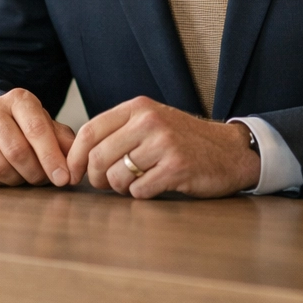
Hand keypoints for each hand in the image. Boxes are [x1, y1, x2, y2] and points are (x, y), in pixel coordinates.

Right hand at [0, 88, 75, 187]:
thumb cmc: (21, 129)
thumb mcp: (44, 127)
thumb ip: (63, 141)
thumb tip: (77, 161)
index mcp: (18, 99)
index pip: (37, 129)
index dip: (52, 158)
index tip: (64, 178)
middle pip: (17, 151)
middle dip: (35, 173)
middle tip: (43, 180)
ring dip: (16, 180)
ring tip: (23, 177)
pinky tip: (1, 177)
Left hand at [67, 96, 260, 198]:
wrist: (230, 151)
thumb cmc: (184, 141)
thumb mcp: (152, 123)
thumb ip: (119, 132)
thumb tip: (78, 157)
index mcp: (138, 108)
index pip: (90, 131)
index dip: (75, 157)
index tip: (72, 174)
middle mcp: (149, 121)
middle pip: (99, 157)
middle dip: (96, 178)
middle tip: (105, 184)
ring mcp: (164, 143)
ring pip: (117, 176)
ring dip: (120, 188)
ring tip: (135, 183)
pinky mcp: (176, 167)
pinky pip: (139, 190)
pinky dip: (141, 195)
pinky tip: (155, 187)